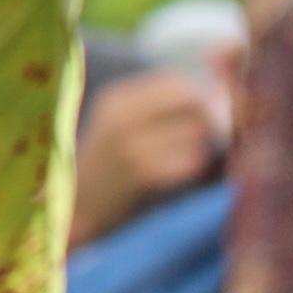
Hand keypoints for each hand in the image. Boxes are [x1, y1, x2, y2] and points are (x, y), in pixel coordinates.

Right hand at [69, 70, 218, 244]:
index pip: (174, 82)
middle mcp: (121, 115)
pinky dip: (196, 170)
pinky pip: (192, 162)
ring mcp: (130, 144)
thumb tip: (215, 95)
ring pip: (197, 132)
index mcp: (115, 100)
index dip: (197, 97)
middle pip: (191, 103)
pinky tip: (182, 179)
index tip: (204, 117)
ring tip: (190, 161)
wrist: (77, 210)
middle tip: (205, 141)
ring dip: (204, 148)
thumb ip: (160, 108)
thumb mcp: (120, 126)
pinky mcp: (143, 173)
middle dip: (207, 121)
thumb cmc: (108, 168)